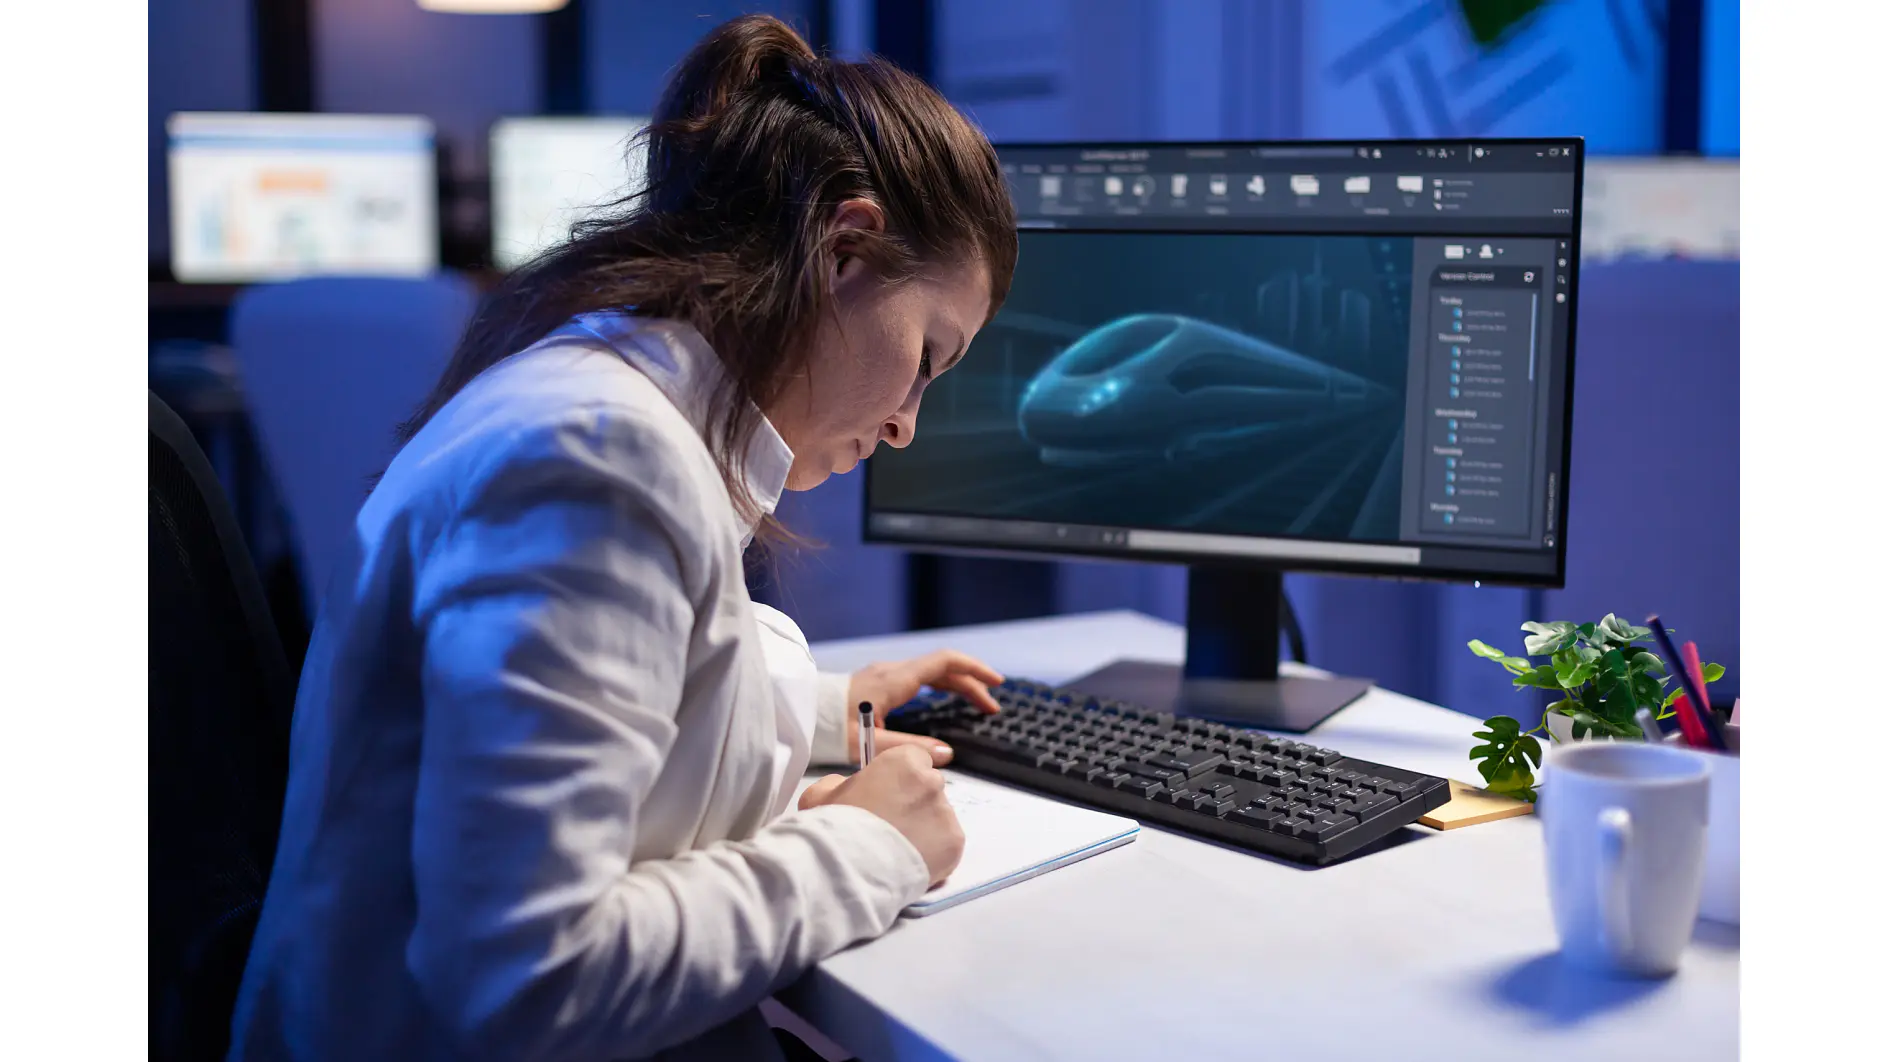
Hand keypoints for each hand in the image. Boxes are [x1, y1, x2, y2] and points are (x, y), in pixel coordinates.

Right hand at [798, 745, 964, 884]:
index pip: (916, 758)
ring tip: (897, 849)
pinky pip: (946, 843)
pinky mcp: (955, 843)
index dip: (902, 778)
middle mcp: (931, 782)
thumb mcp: (820, 794)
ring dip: (924, 828)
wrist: (850, 870)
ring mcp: (946, 813)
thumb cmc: (835, 828)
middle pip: (929, 788)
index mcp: (903, 761)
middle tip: (891, 826)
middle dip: (914, 803)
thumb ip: (839, 783)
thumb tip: (846, 786)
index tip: (889, 795)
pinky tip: (909, 861)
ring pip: (939, 817)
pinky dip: (933, 852)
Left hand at [846, 650, 1004, 766]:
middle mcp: (893, 672)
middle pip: (943, 668)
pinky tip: (947, 700)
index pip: (944, 662)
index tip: (995, 683)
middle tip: (991, 707)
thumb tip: (945, 754)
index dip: (974, 670)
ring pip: (932, 672)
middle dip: (971, 684)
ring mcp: (885, 674)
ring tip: (977, 704)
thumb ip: (910, 748)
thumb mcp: (872, 743)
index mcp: (895, 680)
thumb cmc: (831, 728)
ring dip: (958, 685)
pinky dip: (941, 686)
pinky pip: (920, 677)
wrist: (800, 714)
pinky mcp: (879, 682)